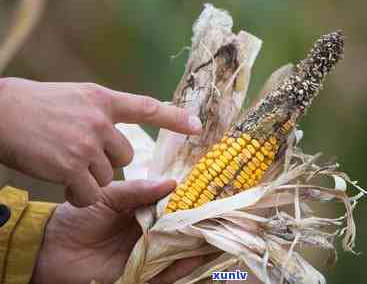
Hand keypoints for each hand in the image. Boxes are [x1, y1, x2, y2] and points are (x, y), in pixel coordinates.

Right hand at [0, 78, 201, 206]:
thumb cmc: (34, 105)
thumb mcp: (75, 98)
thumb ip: (101, 112)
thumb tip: (117, 133)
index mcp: (102, 99)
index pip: (147, 108)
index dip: (174, 117)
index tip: (197, 126)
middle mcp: (99, 121)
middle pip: (125, 156)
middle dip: (108, 161)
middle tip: (81, 155)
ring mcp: (86, 144)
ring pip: (107, 175)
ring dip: (89, 177)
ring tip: (64, 164)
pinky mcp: (72, 167)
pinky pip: (90, 192)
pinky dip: (79, 194)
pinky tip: (63, 185)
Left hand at [32, 180, 207, 283]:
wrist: (52, 249)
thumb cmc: (78, 218)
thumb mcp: (108, 196)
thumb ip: (137, 191)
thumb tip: (172, 183)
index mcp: (144, 210)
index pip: (174, 205)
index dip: (192, 200)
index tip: (213, 192)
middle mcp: (150, 231)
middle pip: (182, 228)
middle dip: (201, 223)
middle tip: (225, 215)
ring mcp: (147, 253)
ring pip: (179, 250)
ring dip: (198, 245)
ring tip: (220, 235)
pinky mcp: (141, 274)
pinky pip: (166, 272)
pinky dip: (182, 267)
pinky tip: (197, 257)